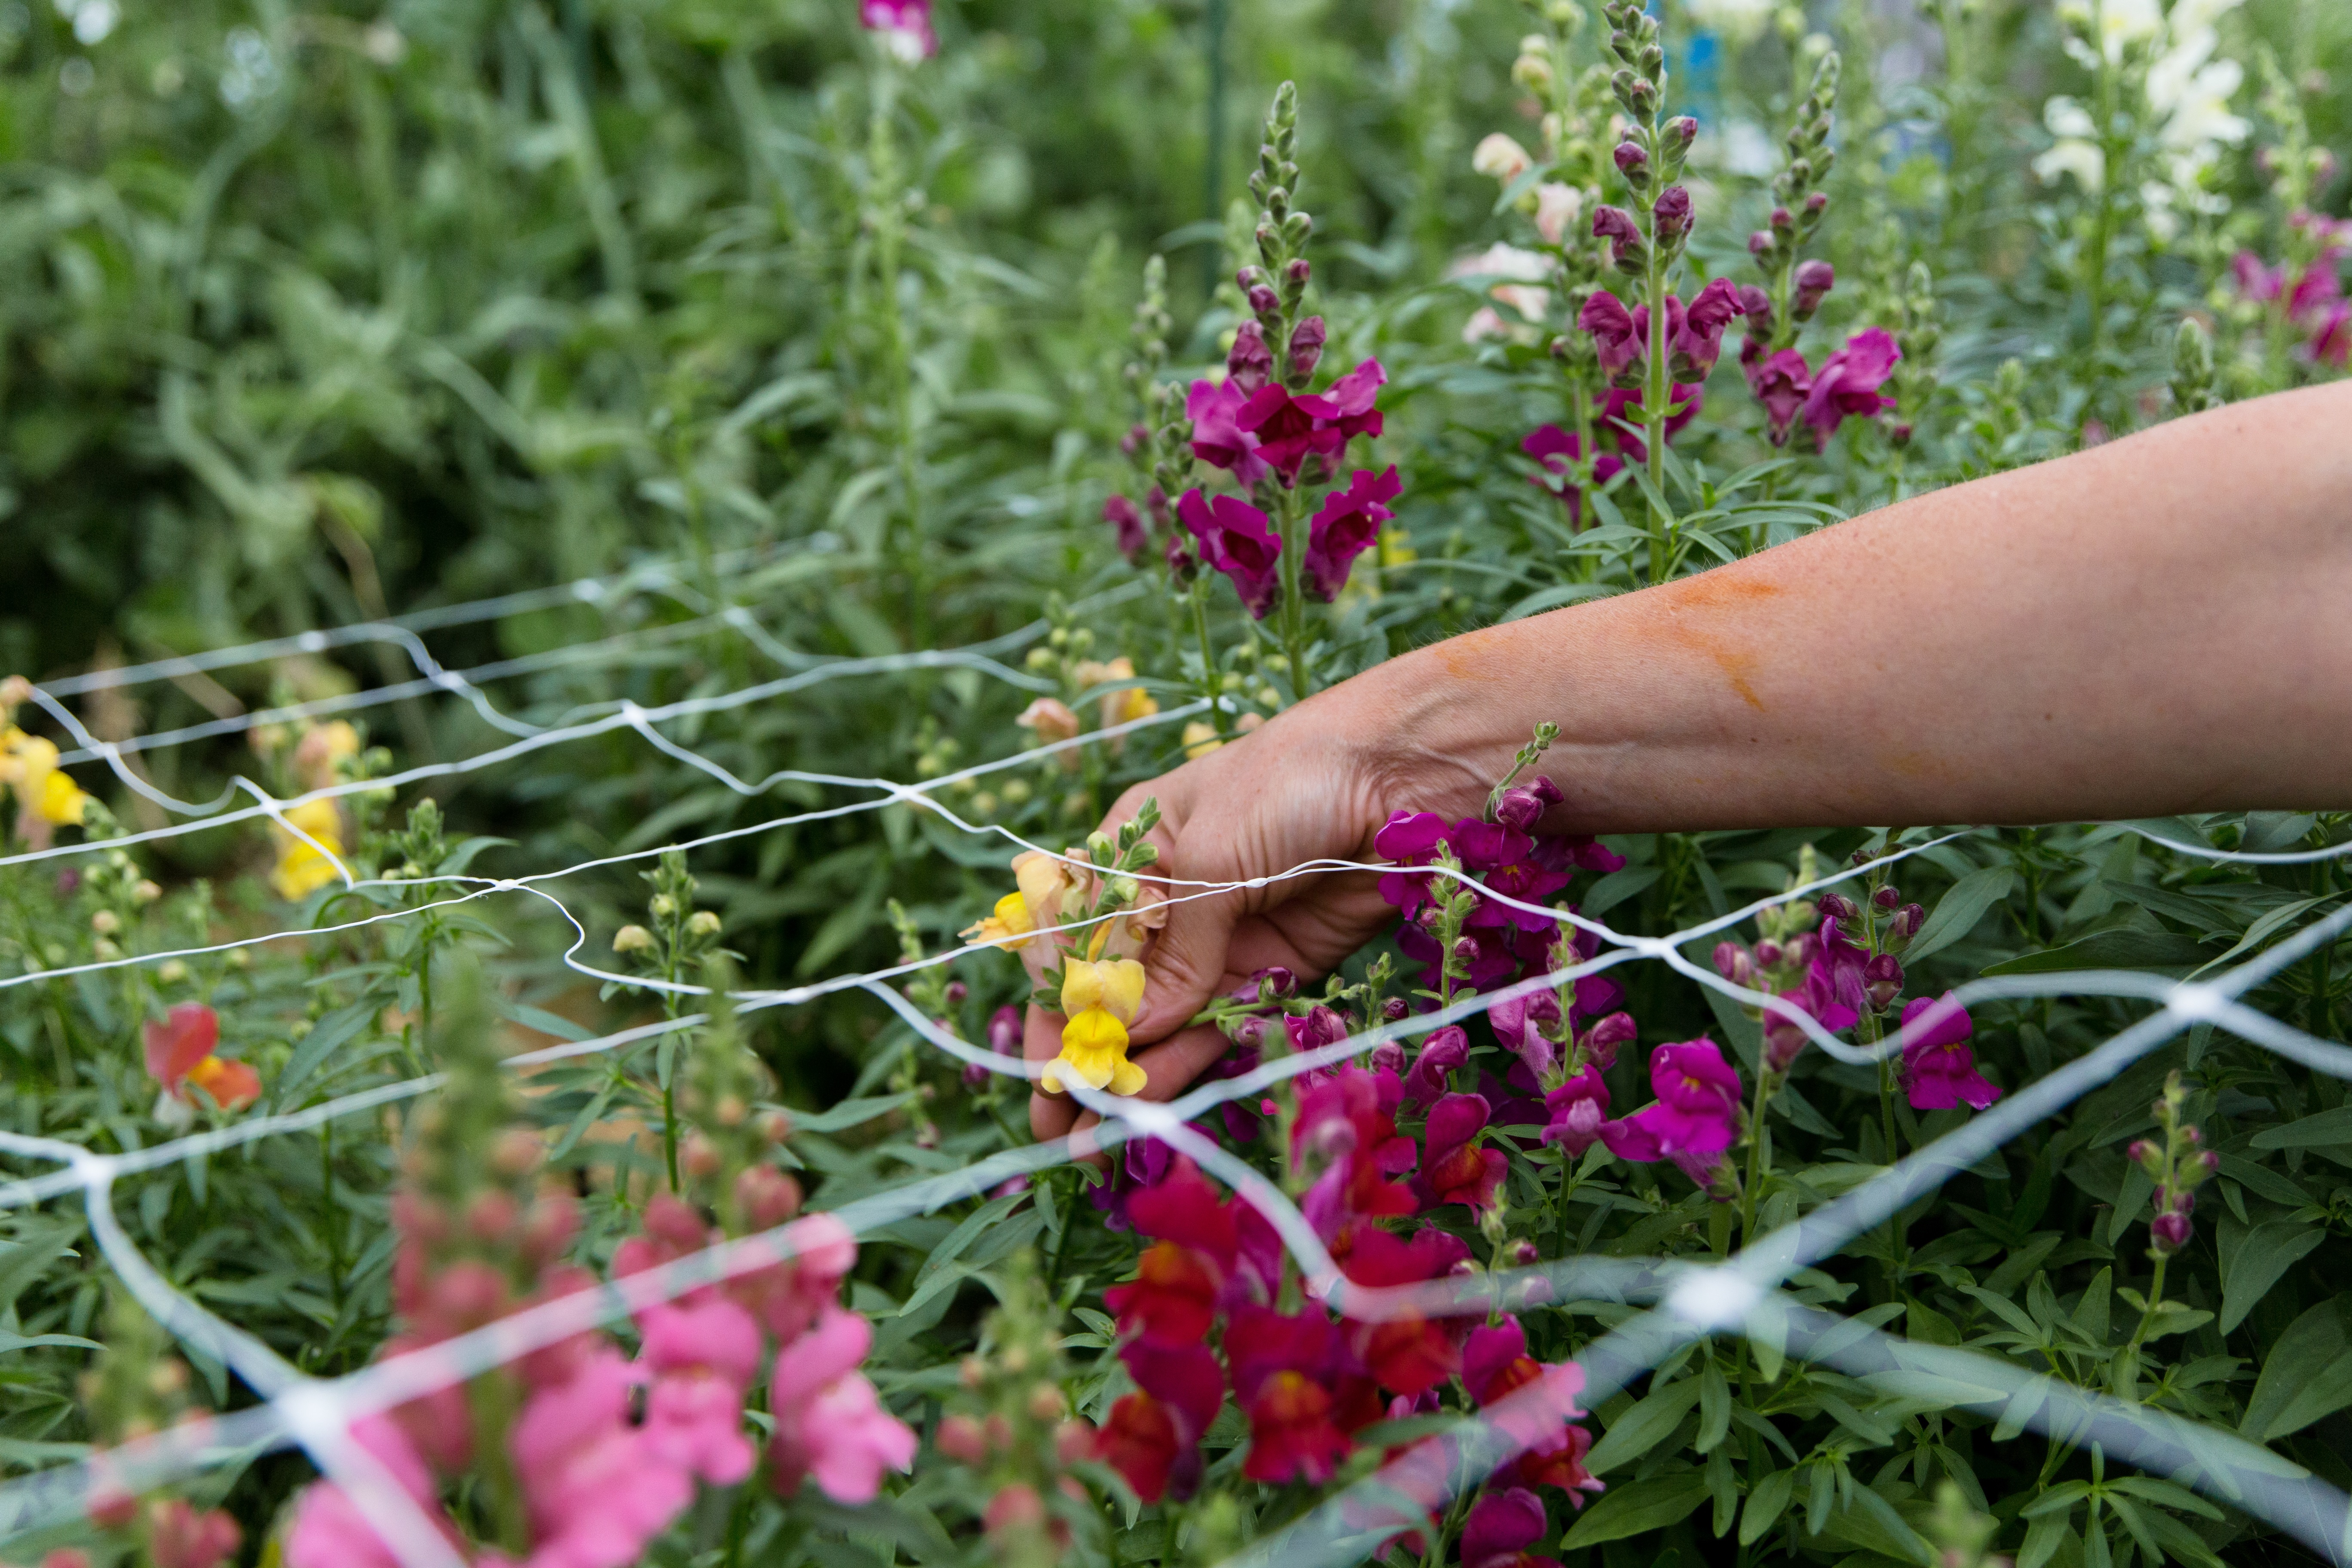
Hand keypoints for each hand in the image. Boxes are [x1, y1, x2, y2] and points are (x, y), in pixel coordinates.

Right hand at [1021, 663, 1485, 1143]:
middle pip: (1116, 989)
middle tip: (1053, 1120)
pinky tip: (1152, 1104)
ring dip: (1130, 1076)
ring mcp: (1223, 939)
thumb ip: (1176, 950)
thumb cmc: (1290, 780)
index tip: (1043, 1060)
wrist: (1402, 774)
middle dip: (1085, 1053)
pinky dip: (1187, 1066)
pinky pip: (1222, 1027)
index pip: (1078, 937)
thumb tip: (1128, 1031)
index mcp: (1136, 850)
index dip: (1056, 1000)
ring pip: (1165, 1020)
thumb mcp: (1213, 856)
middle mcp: (1172, 901)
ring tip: (1090, 1138)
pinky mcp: (1276, 969)